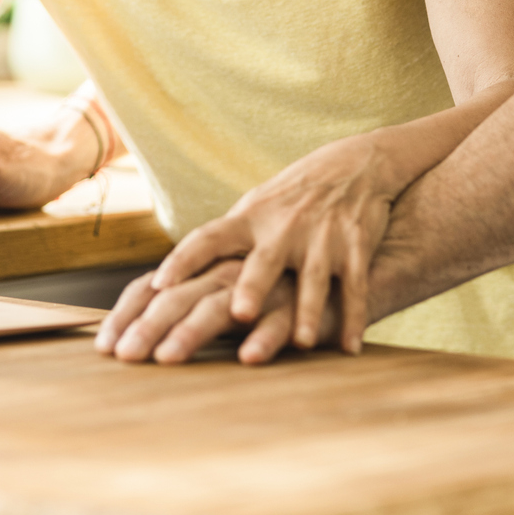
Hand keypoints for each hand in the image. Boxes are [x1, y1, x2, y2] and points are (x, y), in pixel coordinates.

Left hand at [148, 133, 400, 353]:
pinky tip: (348, 348)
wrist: (353, 166)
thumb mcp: (253, 210)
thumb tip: (171, 280)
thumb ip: (222, 244)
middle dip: (252, 287)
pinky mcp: (355, 245)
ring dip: (308, 310)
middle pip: (263, 261)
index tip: (159, 285)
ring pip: (313, 278)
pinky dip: (353, 315)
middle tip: (239, 314)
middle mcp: (282, 227)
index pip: (208, 238)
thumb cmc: (289, 199)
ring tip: (301, 341)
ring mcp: (320, 236)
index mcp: (248, 218)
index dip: (183, 260)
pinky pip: (354, 285)